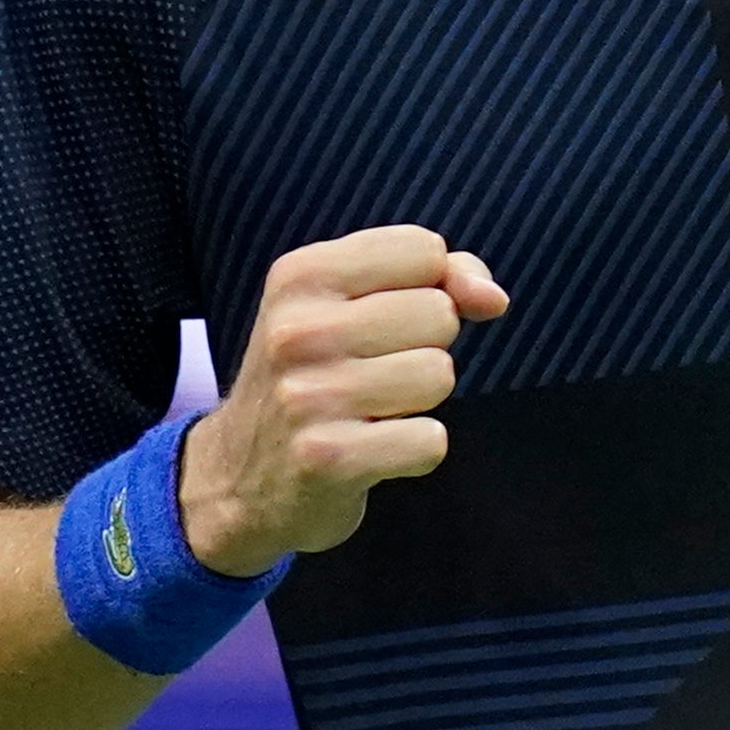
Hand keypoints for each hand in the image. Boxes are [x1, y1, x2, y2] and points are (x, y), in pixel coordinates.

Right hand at [177, 227, 507, 571]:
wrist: (235, 479)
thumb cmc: (313, 378)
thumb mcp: (351, 306)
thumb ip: (439, 278)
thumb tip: (494, 299)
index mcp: (302, 275)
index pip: (424, 250)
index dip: (429, 287)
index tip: (389, 318)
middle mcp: (298, 329)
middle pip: (439, 313)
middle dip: (425, 347)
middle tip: (372, 373)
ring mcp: (308, 396)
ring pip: (438, 374)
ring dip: (419, 401)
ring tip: (370, 410)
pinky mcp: (328, 459)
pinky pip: (430, 440)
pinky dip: (416, 451)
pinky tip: (373, 451)